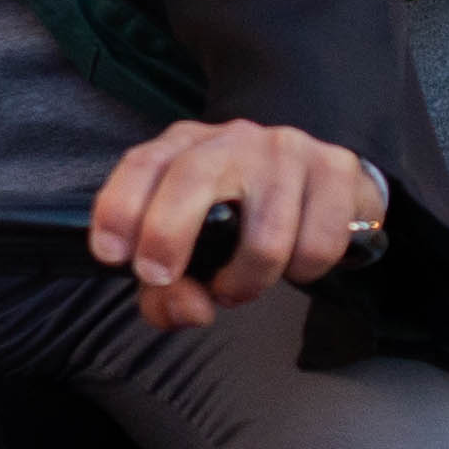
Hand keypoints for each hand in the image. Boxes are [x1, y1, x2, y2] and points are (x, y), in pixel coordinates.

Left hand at [87, 121, 384, 333]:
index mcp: (184, 147)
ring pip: (265, 235)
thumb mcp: (192, 243)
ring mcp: (286, 150)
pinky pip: (318, 244)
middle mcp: (233, 139)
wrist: (323, 179)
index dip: (118, 209)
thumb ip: (168, 287)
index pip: (141, 164)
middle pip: (192, 179)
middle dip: (169, 237)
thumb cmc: (241, 217)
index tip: (112, 255)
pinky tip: (295, 263)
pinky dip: (304, 271)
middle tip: (164, 280)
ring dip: (247, 282)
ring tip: (242, 286)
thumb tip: (189, 308)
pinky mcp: (335, 169)